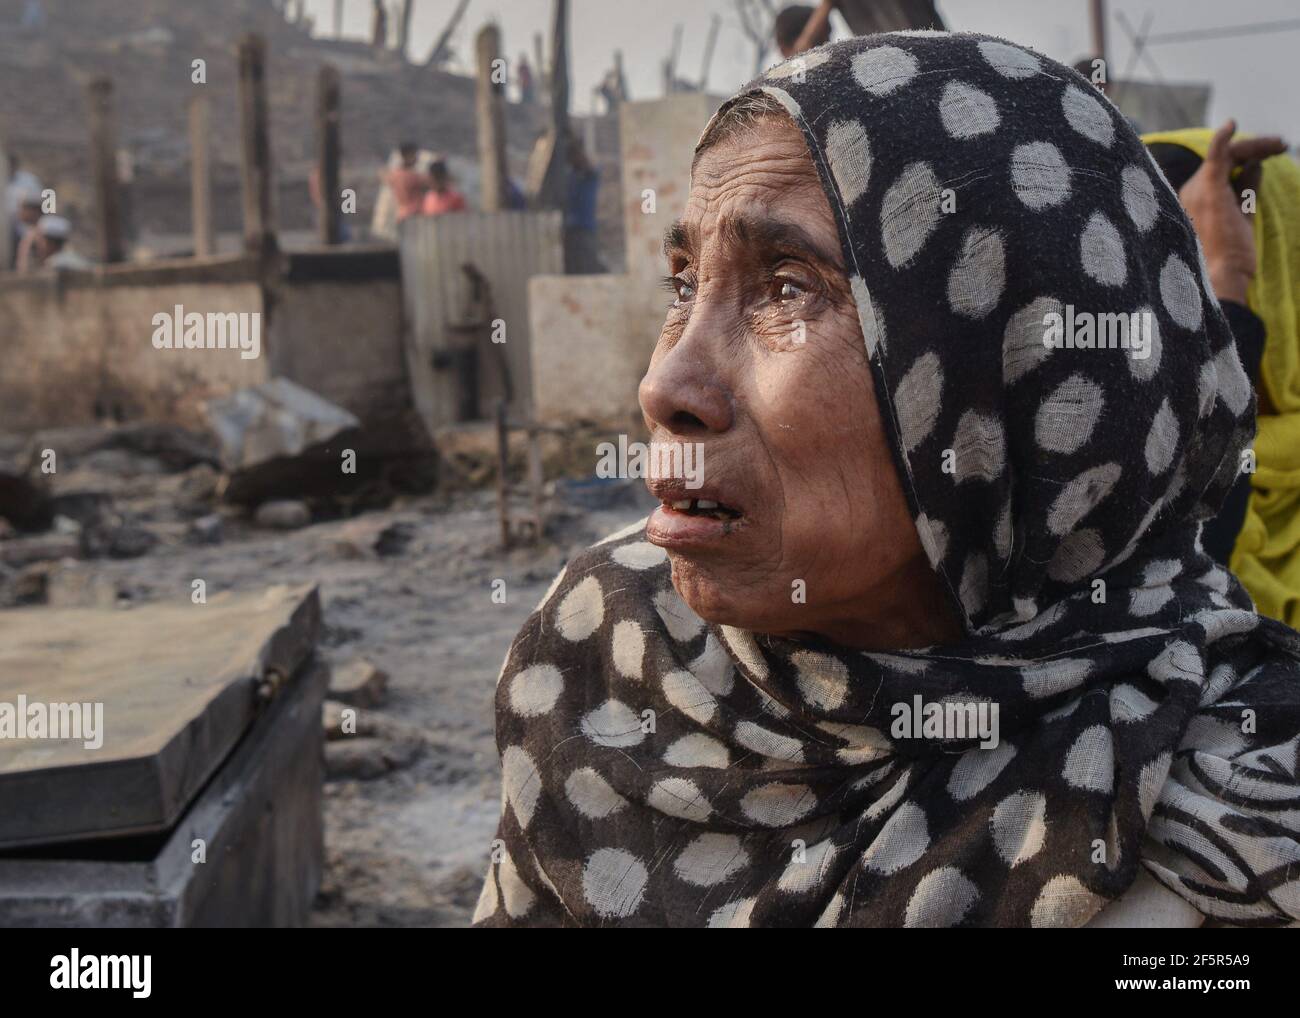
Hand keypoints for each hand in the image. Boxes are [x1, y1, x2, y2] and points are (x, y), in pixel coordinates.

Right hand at [1177, 120, 1286, 303]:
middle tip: (1282, 145)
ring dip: (1257, 145)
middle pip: (1226, 159)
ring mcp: (1199, 189)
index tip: (1273, 154)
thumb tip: (1256, 165)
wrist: (1219, 278)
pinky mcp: (1210, 188)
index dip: (1248, 158)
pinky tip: (1230, 126)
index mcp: (1195, 200)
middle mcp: (1191, 192)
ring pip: (1229, 155)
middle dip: (1255, 148)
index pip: (1222, 169)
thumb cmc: (1228, 257)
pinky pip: (1215, 156)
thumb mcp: (1242, 218)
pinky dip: (1222, 140)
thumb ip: (1247, 190)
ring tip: (1281, 144)